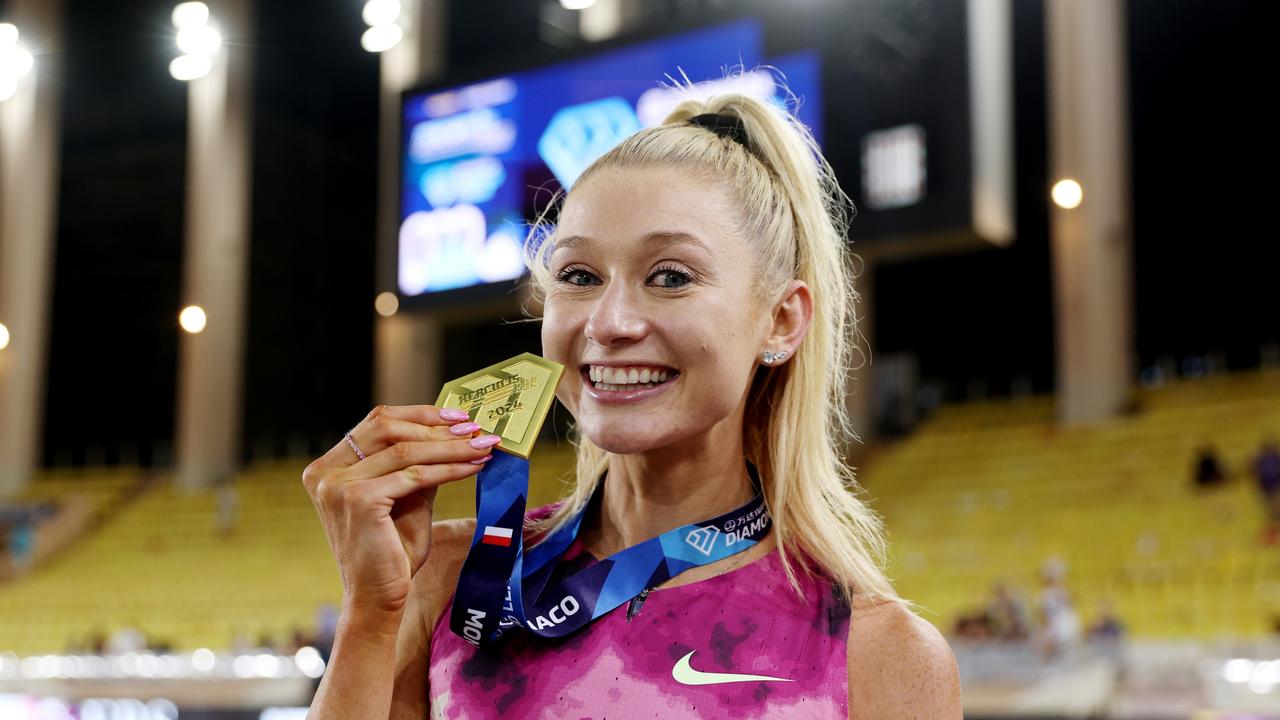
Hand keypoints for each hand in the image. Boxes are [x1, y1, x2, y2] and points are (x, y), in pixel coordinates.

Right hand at [301, 404, 499, 614]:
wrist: (377, 598)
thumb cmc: (392, 551)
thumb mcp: (406, 496)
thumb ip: (418, 463)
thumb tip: (454, 430)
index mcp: (328, 467)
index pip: (377, 423)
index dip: (420, 414)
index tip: (458, 416)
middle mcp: (325, 472)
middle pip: (388, 428)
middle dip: (438, 427)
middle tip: (476, 429)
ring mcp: (338, 485)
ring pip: (405, 450)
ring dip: (450, 446)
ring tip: (483, 446)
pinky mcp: (359, 500)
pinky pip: (414, 476)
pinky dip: (449, 469)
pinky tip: (473, 467)